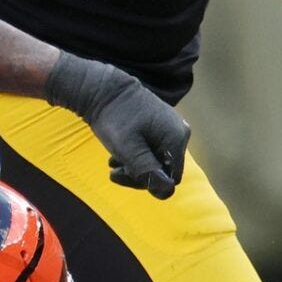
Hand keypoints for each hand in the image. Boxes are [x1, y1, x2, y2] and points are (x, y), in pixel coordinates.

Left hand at [43, 55, 189, 198]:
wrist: (102, 88)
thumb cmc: (114, 118)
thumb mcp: (128, 149)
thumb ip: (147, 172)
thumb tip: (166, 193)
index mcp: (176, 137)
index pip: (170, 178)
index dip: (147, 183)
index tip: (122, 175)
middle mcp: (179, 131)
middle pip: (164, 169)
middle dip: (138, 174)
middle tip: (113, 171)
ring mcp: (170, 126)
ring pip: (156, 159)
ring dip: (134, 166)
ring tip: (112, 163)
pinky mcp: (160, 124)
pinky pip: (152, 148)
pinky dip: (135, 155)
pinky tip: (117, 155)